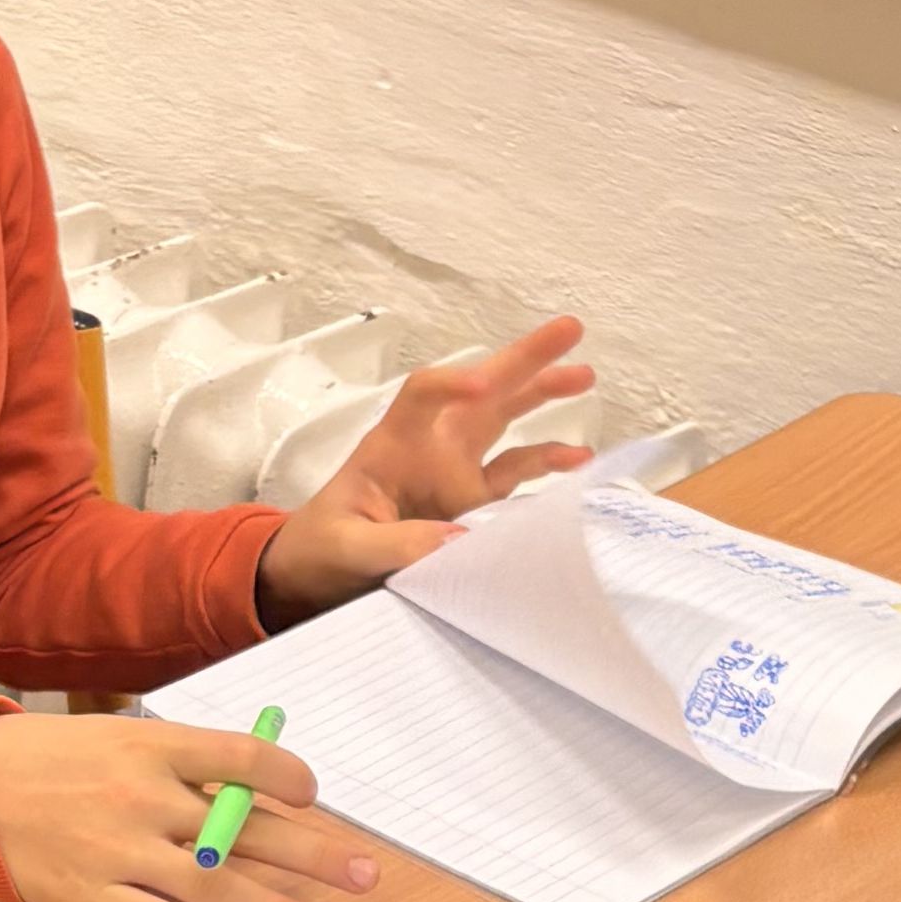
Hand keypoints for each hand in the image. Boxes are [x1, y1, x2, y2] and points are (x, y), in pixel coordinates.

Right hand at [0, 708, 384, 901]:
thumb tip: (252, 793)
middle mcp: (143, 798)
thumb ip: (181, 763)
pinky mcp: (93, 897)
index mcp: (152, 747)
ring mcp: (119, 852)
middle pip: (248, 831)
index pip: (243, 758)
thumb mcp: (116, 738)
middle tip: (363, 875)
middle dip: (315, 856)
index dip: (289, 778)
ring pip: (218, 889)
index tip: (314, 796)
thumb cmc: (47, 759)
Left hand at [260, 314, 597, 622]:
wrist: (316, 572)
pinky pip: (515, 472)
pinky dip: (546, 462)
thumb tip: (459, 540)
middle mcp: (431, 447)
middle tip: (569, 329)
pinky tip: (579, 457)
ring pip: (504, 419)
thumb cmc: (320, 548)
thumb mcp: (347, 548)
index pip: (423, 395)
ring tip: (583, 374)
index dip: (451, 384)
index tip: (480, 384)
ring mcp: (454, 472)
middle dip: (522, 359)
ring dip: (541, 394)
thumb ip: (396, 545)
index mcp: (393, 445)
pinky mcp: (471, 501)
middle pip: (480, 390)